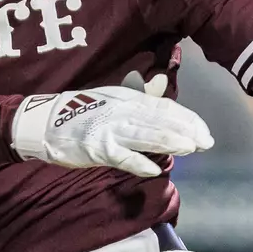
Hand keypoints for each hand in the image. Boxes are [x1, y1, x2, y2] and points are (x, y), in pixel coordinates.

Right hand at [12, 78, 213, 175]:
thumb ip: (142, 95)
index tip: (205, 131)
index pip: (165, 107)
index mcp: (129, 99)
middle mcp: (122, 112)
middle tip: (206, 142)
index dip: (187, 119)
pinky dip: (137, 162)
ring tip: (189, 147)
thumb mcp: (114, 98)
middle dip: (185, 131)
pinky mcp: (95, 149)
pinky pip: (120, 157)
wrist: (46, 121)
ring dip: (167, 141)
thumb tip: (163, 82)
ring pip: (144, 136)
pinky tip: (154, 169)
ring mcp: (109, 130)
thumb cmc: (84, 110)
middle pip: (159, 121)